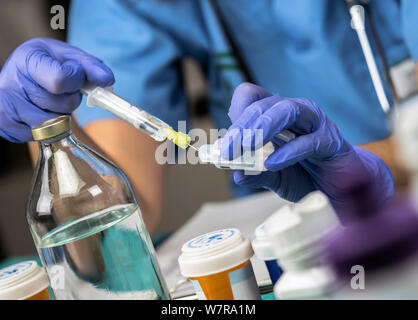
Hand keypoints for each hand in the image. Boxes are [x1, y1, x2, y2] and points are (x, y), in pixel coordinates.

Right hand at [0, 38, 113, 141]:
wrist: (18, 78)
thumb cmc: (46, 64)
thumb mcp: (66, 56)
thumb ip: (89, 65)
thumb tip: (107, 79)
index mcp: (27, 60)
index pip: (60, 80)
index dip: (76, 81)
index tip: (76, 76)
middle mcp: (11, 83)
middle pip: (63, 105)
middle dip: (71, 100)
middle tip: (60, 90)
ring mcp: (7, 107)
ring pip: (56, 124)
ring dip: (61, 115)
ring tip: (49, 101)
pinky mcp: (8, 127)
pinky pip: (46, 135)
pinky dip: (50, 126)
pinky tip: (39, 111)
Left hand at [221, 83, 394, 217]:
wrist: (339, 189)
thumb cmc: (305, 176)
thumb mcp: (274, 178)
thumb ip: (256, 175)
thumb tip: (236, 175)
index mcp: (275, 115)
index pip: (250, 96)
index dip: (236, 114)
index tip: (226, 141)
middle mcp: (293, 111)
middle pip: (263, 104)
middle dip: (242, 127)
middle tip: (228, 151)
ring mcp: (314, 122)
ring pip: (287, 110)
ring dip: (263, 127)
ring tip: (247, 146)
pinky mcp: (331, 140)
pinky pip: (308, 141)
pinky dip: (288, 152)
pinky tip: (273, 164)